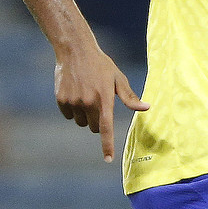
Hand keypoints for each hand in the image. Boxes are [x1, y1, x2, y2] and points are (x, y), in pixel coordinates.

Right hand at [55, 41, 147, 162]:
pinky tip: (74, 92)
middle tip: (97, 102)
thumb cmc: (101, 65)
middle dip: (96, 121)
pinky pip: (68, 115)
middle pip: (93, 128)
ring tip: (85, 94)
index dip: (107, 145)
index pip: (106, 128)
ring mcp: (73, 101)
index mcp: (104, 99)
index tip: (108, 159)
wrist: (75, 50)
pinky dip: (72, 109)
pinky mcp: (61, 99)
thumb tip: (146, 108)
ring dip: (83, 115)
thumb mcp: (118, 78)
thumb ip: (130, 97)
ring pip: (80, 122)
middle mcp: (88, 102)